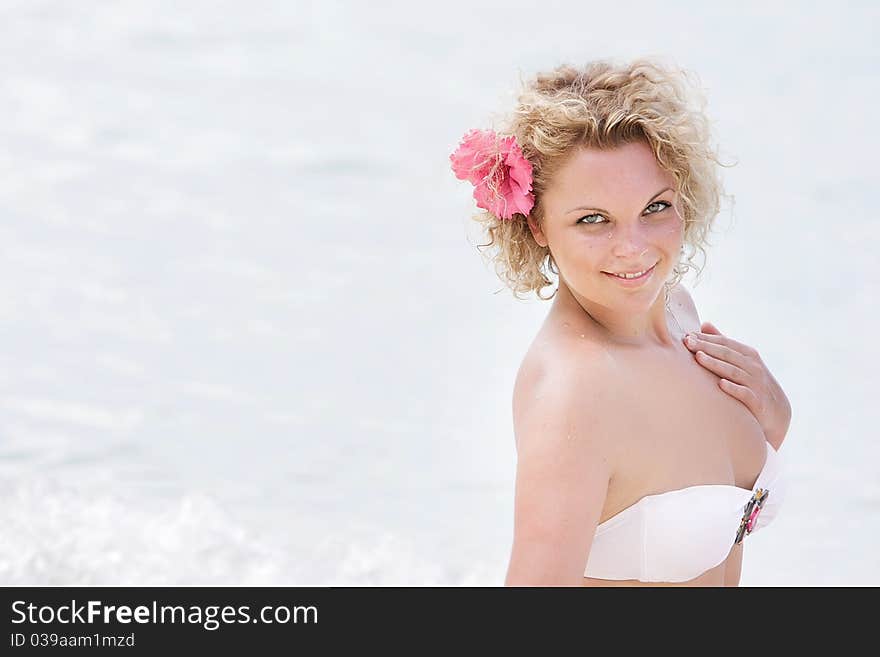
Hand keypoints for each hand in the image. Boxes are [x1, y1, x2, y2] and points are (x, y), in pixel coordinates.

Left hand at [683, 321, 790, 448]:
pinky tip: (720, 384)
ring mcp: (756, 383)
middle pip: (727, 354)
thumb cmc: (753, 383)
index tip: (687, 335)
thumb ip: (724, 344)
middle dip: (707, 347)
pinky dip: (733, 388)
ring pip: (733, 371)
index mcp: (748, 354)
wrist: (777, 412)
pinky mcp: (758, 402)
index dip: (706, 338)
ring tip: (699, 358)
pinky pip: (744, 394)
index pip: (725, 343)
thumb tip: (705, 324)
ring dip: (716, 364)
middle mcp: (753, 366)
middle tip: (688, 342)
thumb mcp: (742, 361)